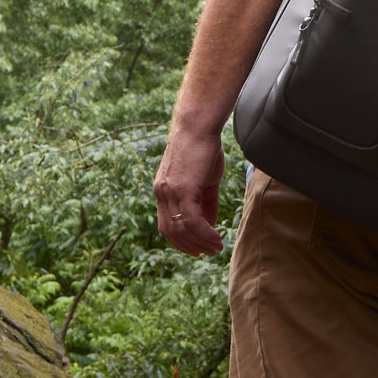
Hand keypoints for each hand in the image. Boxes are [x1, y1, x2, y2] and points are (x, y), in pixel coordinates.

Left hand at [155, 122, 226, 255]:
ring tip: (216, 247)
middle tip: (209, 252)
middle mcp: (162, 193)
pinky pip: (192, 220)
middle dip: (190, 245)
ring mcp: (170, 191)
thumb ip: (205, 202)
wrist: (199, 126)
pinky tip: (216, 238)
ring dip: (200, 242)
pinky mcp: (182, 188)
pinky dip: (204, 233)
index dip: (181, 240)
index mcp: (163, 191)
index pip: (166, 224)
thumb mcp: (204, 180)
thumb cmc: (204, 148)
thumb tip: (208, 225)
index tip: (197, 248)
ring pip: (182, 228)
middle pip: (171, 231)